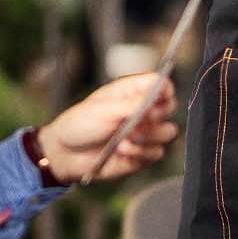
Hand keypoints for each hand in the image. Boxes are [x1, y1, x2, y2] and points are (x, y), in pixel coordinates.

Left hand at [36, 73, 179, 184]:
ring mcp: (144, 133)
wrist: (67, 154)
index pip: (161, 83)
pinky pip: (156, 153)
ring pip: (167, 132)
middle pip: (170, 107)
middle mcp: (142, 110)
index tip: (157, 100)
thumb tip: (158, 92)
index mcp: (132, 92)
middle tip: (138, 122)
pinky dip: (140, 153)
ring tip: (124, 140)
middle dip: (156, 116)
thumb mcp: (104, 109)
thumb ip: (132, 103)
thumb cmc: (80, 124)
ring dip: (146, 138)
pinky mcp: (143, 154)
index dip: (165, 90)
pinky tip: (121, 152)